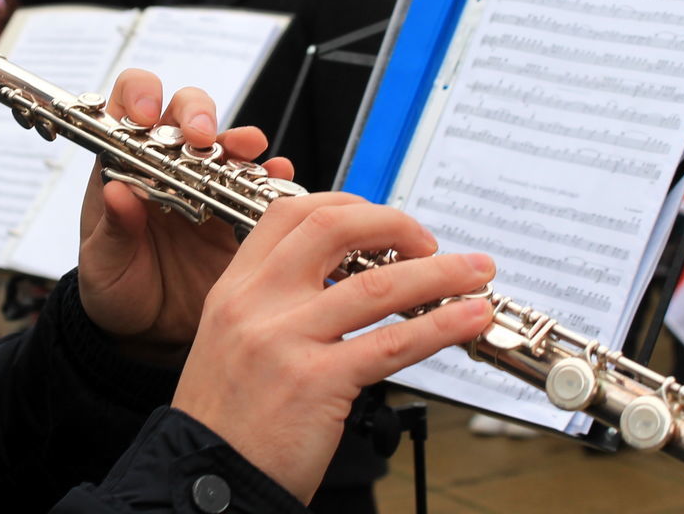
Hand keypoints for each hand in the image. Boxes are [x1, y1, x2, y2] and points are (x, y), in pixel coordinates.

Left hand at [77, 69, 293, 360]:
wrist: (148, 334)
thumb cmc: (115, 290)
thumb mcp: (103, 264)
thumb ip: (112, 229)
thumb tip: (117, 191)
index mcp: (126, 165)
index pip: (129, 106)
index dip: (139, 97)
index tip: (145, 114)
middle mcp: (168, 166)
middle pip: (187, 112)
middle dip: (197, 113)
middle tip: (203, 136)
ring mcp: (206, 186)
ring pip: (227, 143)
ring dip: (240, 141)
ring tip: (249, 153)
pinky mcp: (237, 214)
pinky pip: (260, 186)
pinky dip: (272, 177)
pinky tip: (278, 179)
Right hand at [172, 194, 494, 501]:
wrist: (207, 478)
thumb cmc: (228, 418)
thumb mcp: (233, 340)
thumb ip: (277, 303)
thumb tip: (347, 278)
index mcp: (235, 288)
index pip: (290, 214)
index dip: (346, 206)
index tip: (382, 221)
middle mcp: (256, 303)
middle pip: (334, 229)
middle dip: (394, 224)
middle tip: (428, 242)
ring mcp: (284, 339)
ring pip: (377, 285)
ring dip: (440, 273)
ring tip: (476, 273)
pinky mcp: (315, 383)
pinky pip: (392, 343)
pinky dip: (441, 326)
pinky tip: (468, 318)